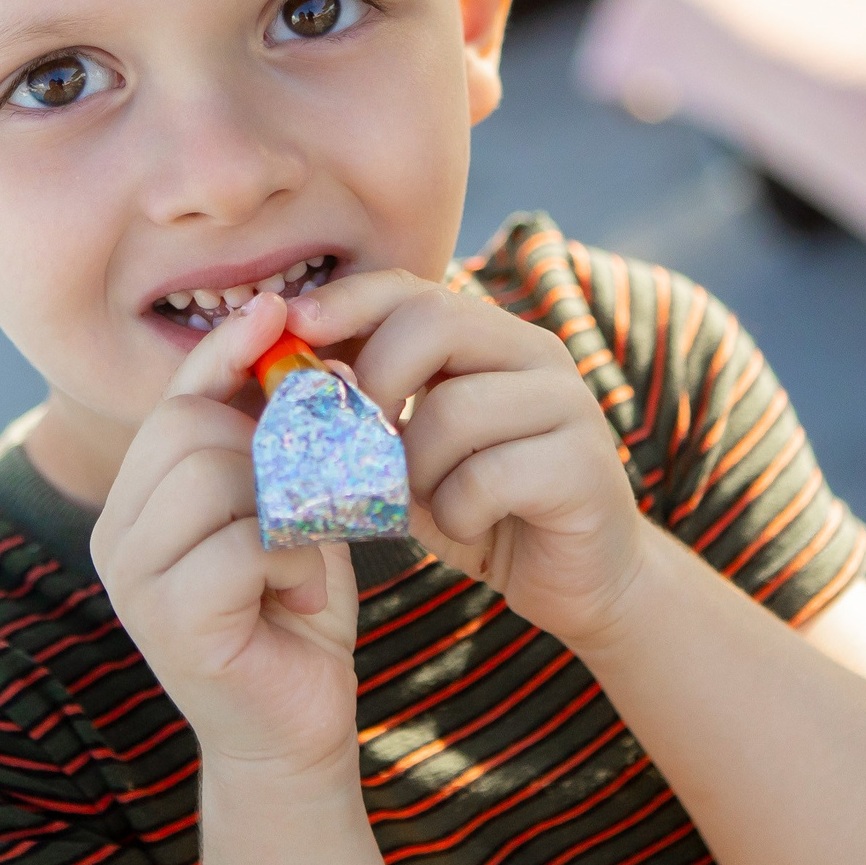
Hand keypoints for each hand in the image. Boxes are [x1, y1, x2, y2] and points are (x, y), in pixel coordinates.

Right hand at [90, 293, 361, 776]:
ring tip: (308, 554)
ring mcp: (134, 580)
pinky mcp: (171, 622)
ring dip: (288, 505)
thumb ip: (276, 440)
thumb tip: (297, 343)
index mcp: (138, 498)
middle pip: (190, 426)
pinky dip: (294, 558)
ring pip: (213, 474)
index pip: (174, 398)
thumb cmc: (295, 610)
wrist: (297, 730)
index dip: (226, 348)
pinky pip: (242, 542)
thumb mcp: (288, 508)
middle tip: (324, 491)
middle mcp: (117, 533)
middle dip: (275, 442)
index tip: (280, 307)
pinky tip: (304, 593)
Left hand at [289, 273, 646, 649]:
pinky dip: (457, 513)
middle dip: (375, 384)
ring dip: (415, 470)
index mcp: (490, 336)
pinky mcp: (582, 465)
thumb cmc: (480, 505)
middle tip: (361, 444)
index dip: (348, 300)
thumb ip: (370, 407)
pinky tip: (469, 525)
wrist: (578, 577)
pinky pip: (487, 477)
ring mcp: (566, 403)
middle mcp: (534, 352)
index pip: (412, 287)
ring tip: (426, 499)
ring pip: (454, 409)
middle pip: (435, 323)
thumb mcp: (412, 448)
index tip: (294, 330)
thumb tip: (283, 373)